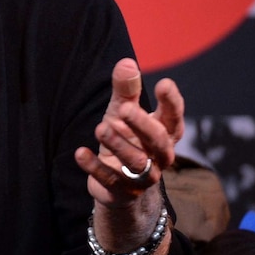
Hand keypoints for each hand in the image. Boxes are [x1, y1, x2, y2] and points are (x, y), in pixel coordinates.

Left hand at [74, 57, 183, 207]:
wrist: (117, 184)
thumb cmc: (125, 137)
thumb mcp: (123, 112)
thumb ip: (126, 90)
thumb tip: (126, 62)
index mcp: (164, 132)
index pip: (174, 117)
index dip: (172, 102)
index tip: (164, 83)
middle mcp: (159, 155)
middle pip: (158, 140)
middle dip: (142, 124)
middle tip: (124, 109)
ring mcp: (143, 176)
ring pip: (136, 162)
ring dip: (118, 144)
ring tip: (101, 127)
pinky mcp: (122, 191)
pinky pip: (110, 180)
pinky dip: (94, 167)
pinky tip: (80, 153)